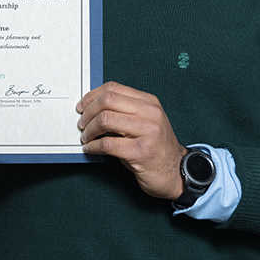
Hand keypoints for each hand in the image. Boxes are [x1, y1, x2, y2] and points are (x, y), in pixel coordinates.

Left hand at [76, 81, 187, 199]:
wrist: (177, 172)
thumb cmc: (155, 147)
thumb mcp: (145, 122)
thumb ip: (124, 111)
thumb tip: (91, 108)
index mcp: (149, 102)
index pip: (113, 88)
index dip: (92, 96)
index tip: (82, 107)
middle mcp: (150, 113)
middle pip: (107, 100)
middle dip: (88, 112)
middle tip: (82, 124)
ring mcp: (147, 132)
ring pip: (105, 119)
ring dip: (89, 130)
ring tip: (86, 138)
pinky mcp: (141, 152)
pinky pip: (107, 144)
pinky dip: (93, 147)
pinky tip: (91, 150)